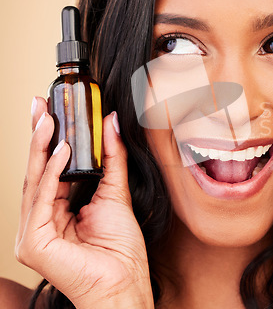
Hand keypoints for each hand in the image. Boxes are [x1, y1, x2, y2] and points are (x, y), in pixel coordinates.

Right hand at [15, 97, 153, 308]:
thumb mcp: (115, 191)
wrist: (124, 282)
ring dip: (42, 148)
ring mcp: (33, 232)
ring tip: (49, 119)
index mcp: (57, 209)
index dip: (49, 140)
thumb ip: (112, 158)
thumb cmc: (120, 248)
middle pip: (38, 171)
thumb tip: (110, 123)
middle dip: (39, 137)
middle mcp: (41, 219)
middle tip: (41, 106)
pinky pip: (42, 200)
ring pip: (35, 181)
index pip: (50, 169)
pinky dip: (51, 173)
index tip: (51, 112)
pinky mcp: (34, 242)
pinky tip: (61, 150)